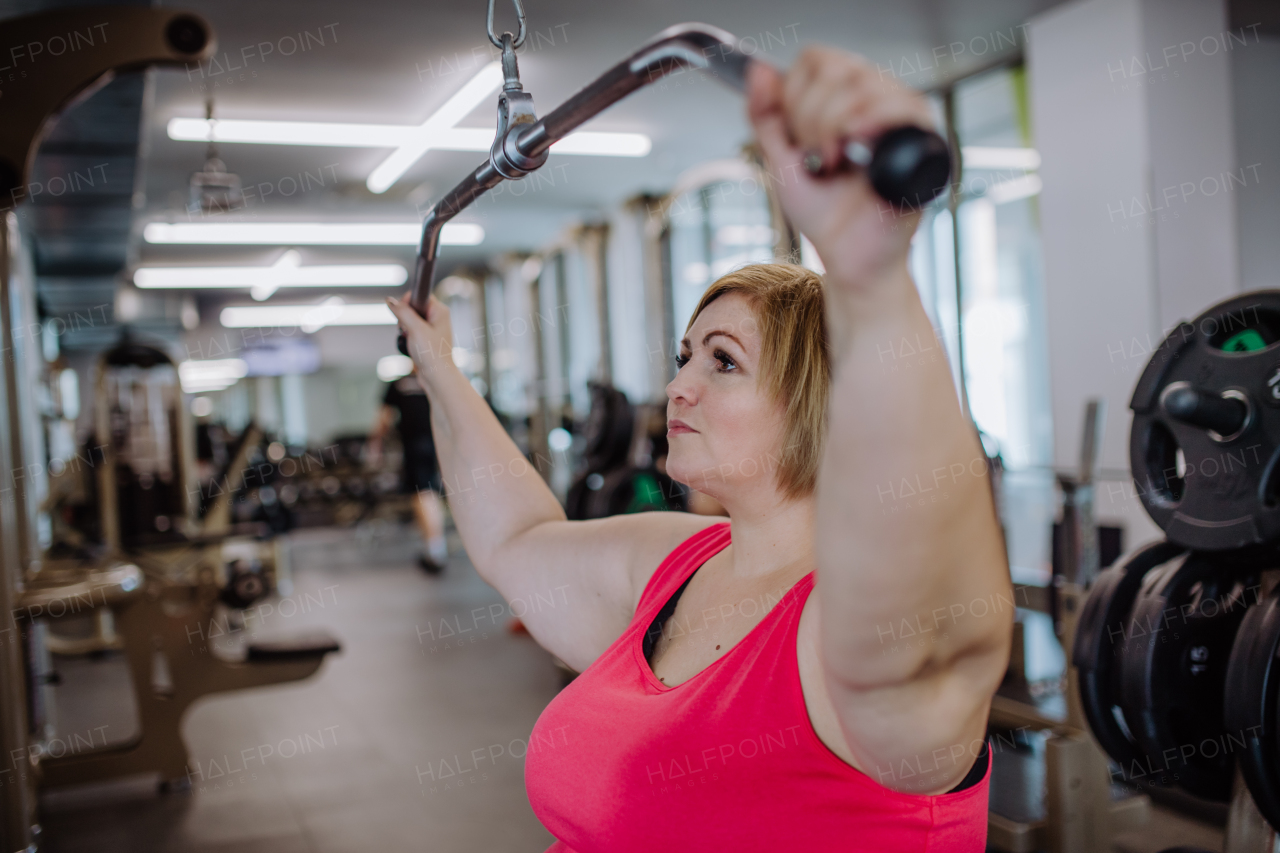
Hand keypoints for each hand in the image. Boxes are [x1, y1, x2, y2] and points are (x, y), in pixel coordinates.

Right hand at [386, 293, 454, 381]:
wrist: (437, 376)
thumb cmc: (432, 354)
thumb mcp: (415, 329)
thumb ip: (403, 312)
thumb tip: (390, 301)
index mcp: (440, 311)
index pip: (418, 295)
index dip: (407, 302)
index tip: (403, 313)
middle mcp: (437, 317)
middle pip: (412, 308)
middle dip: (404, 318)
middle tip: (407, 330)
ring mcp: (432, 328)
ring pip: (410, 320)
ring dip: (404, 329)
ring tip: (410, 339)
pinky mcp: (426, 339)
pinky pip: (411, 331)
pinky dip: (407, 337)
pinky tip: (410, 345)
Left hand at [747, 48, 935, 290]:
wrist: (850, 259)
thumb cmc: (826, 215)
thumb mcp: (781, 162)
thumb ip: (766, 117)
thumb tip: (758, 70)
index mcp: (844, 101)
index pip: (817, 59)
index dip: (795, 96)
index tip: (797, 141)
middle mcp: (876, 101)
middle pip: (838, 68)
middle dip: (812, 116)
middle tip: (817, 157)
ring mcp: (902, 118)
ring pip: (864, 83)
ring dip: (834, 125)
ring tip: (835, 162)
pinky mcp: (924, 140)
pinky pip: (903, 105)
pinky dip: (871, 120)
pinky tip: (856, 148)